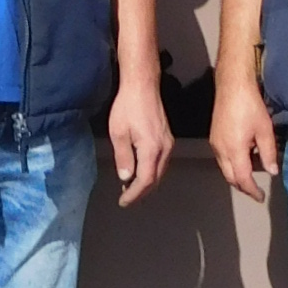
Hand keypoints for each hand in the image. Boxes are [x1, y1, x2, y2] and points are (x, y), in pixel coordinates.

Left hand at [105, 77, 173, 205]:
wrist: (143, 86)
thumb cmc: (128, 106)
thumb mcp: (118, 133)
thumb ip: (123, 157)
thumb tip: (126, 178)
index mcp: (152, 149)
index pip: (145, 180)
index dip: (135, 194)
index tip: (123, 201)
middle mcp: (164, 149)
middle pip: (156, 179)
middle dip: (142, 192)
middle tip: (126, 198)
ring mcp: (168, 143)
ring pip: (160, 172)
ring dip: (147, 182)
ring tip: (131, 188)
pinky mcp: (168, 138)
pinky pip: (161, 162)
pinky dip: (152, 172)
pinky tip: (141, 171)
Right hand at [209, 70, 280, 202]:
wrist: (232, 86)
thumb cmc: (250, 106)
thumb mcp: (265, 130)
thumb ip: (268, 153)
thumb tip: (272, 171)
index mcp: (234, 150)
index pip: (243, 179)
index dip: (252, 190)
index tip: (261, 197)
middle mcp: (221, 150)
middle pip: (230, 178)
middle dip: (243, 186)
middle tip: (256, 190)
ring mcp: (215, 144)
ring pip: (225, 169)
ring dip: (237, 175)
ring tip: (253, 173)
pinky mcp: (214, 137)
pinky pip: (222, 159)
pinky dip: (232, 164)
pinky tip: (244, 157)